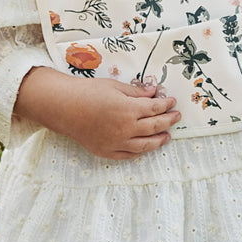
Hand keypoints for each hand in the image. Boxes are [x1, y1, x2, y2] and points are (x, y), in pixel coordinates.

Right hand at [14, 67, 180, 159]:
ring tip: (167, 136)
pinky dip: (140, 152)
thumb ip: (136, 92)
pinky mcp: (107, 151)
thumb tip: (153, 93)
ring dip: (159, 140)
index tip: (172, 102)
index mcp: (129, 109)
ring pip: (145, 145)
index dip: (166, 104)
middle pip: (154, 126)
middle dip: (168, 121)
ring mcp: (117, 142)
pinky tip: (146, 147)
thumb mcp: (115, 86)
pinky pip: (129, 155)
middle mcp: (126, 128)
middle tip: (176, 117)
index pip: (155, 108)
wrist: (65, 108)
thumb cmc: (89, 92)